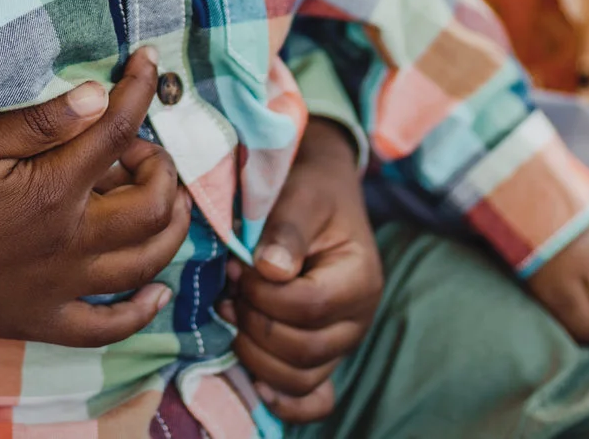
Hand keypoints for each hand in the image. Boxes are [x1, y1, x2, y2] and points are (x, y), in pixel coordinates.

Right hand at [0, 49, 192, 346]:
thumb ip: (40, 122)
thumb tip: (98, 96)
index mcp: (53, 191)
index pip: (118, 131)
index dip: (141, 90)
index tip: (152, 63)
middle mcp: (71, 242)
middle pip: (151, 205)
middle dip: (163, 167)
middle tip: (142, 147)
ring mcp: (62, 286)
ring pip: (146, 262)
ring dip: (172, 229)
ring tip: (170, 202)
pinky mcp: (44, 319)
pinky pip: (109, 326)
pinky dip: (141, 311)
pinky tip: (155, 292)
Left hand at [215, 119, 379, 422]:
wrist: (319, 192)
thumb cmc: (309, 189)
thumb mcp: (300, 194)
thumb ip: (287, 229)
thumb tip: (269, 271)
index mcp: (359, 278)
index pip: (308, 307)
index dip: (262, 294)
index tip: (236, 267)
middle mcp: (357, 319)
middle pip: (302, 350)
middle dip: (253, 322)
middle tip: (229, 288)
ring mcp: (341, 342)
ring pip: (299, 378)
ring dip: (254, 353)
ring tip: (233, 311)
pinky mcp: (324, 355)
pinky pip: (312, 399)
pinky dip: (283, 399)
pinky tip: (253, 378)